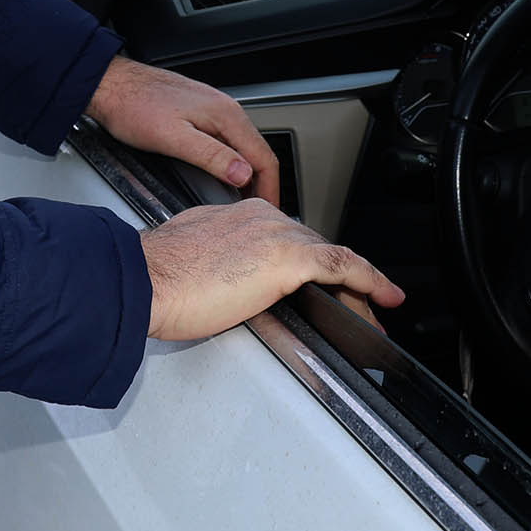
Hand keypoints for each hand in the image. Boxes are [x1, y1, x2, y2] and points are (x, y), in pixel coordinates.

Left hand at [87, 56, 282, 206]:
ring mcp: (213, 109)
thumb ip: (211, 156)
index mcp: (225, 115)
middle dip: (264, 184)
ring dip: (249, 174)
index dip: (270, 189)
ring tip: (245, 201)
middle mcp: (225, 109)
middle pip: (258, 152)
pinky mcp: (201, 113)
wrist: (112, 85)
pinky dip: (234, 162)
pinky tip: (226, 176)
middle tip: (261, 211)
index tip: (269, 211)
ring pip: (244, 147)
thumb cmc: (134, 107)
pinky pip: (229, 141)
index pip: (264, 157)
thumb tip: (244, 174)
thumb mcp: (173, 138)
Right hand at [141, 199, 405, 341]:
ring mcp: (276, 234)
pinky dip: (369, 280)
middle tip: (359, 308)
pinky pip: (343, 267)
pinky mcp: (287, 257)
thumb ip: (217, 261)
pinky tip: (384, 296)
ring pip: (333, 260)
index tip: (323, 286)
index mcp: (238, 215)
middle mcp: (262, 217)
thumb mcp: (191, 257)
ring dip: (359, 289)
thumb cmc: (155, 276)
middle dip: (341, 281)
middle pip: (316, 249)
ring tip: (375, 314)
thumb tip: (224, 282)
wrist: (146, 278)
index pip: (289, 239)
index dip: (313, 265)